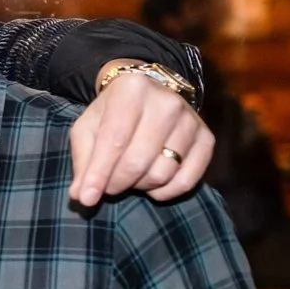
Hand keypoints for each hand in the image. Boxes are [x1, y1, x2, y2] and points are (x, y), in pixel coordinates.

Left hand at [69, 62, 213, 205]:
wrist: (148, 96)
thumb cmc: (112, 115)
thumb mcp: (88, 128)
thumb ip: (84, 160)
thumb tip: (83, 195)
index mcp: (132, 89)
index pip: (114, 140)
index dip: (100, 173)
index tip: (87, 198)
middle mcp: (166, 101)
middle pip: (138, 161)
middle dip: (117, 182)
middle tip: (108, 185)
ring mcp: (191, 120)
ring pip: (162, 173)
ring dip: (140, 185)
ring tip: (130, 176)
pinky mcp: (206, 138)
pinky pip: (187, 181)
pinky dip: (165, 192)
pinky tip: (152, 185)